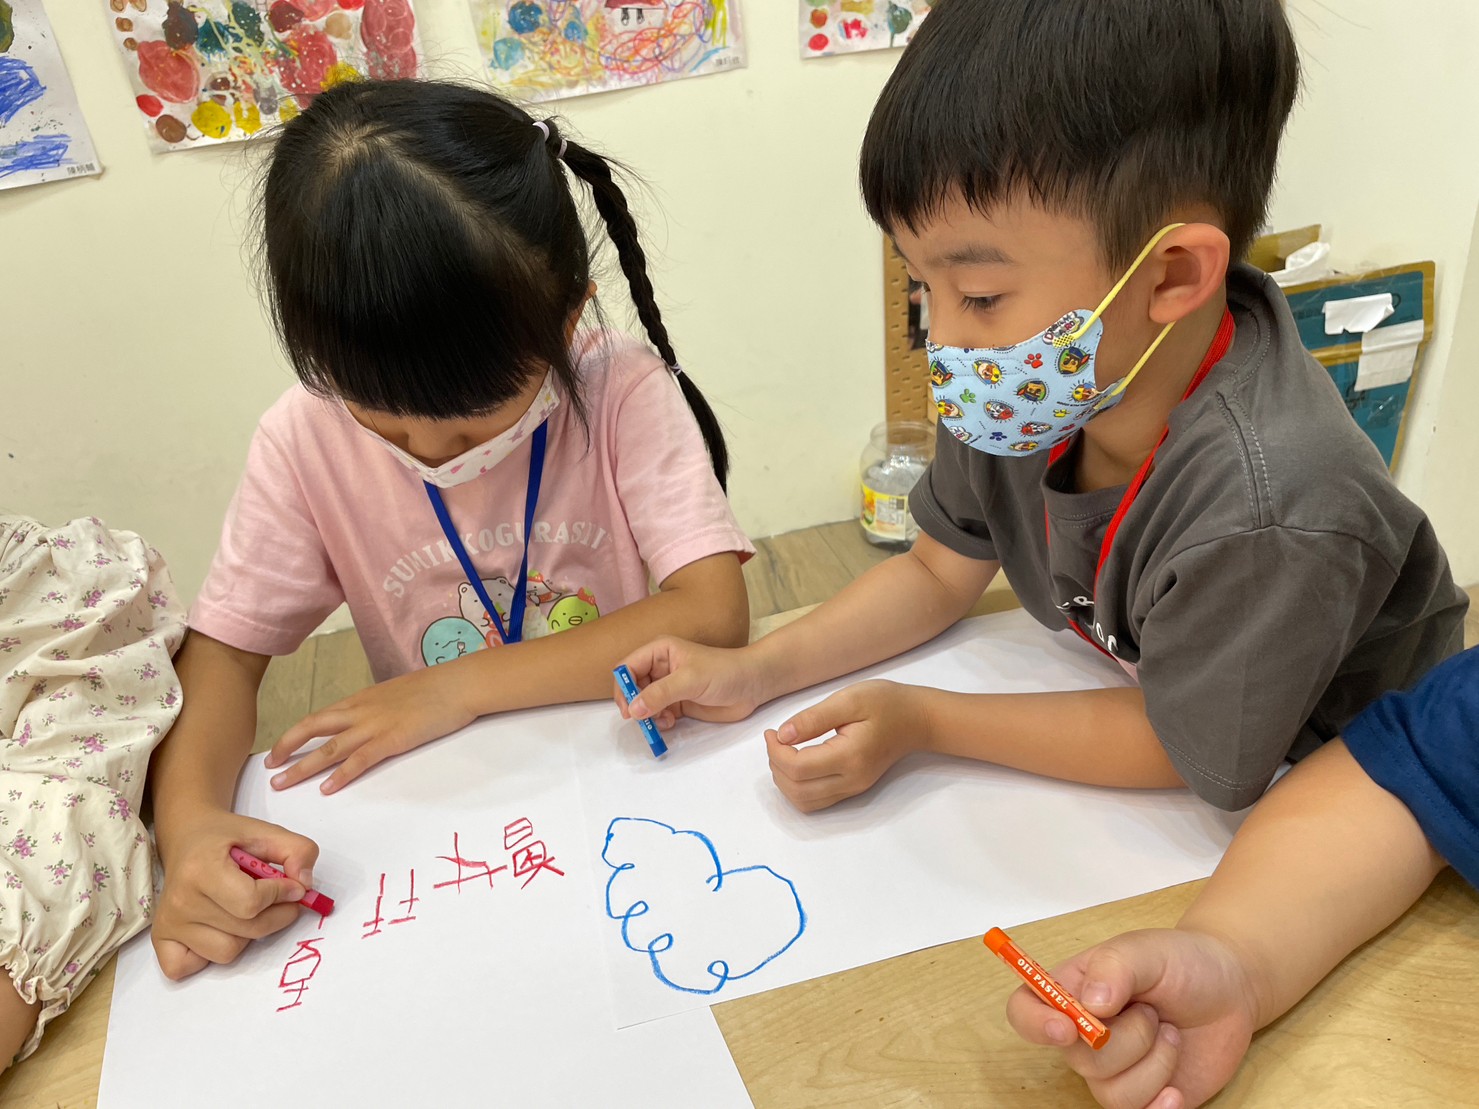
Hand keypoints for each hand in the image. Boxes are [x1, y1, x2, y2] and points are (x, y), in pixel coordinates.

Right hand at [152, 805, 318, 980]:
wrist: (188, 837)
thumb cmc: (228, 839)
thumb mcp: (267, 832)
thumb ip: (298, 851)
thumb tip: (305, 886)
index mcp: (201, 869)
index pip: (251, 903)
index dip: (281, 895)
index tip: (292, 886)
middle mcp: (180, 901)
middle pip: (246, 929)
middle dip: (277, 915)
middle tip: (282, 899)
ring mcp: (168, 923)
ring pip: (228, 951)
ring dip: (248, 934)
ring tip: (244, 909)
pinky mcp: (160, 939)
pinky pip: (188, 967)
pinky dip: (209, 955)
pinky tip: (219, 928)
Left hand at [264, 665, 477, 792]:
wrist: (457, 685)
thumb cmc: (434, 689)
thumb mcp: (396, 694)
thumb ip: (377, 707)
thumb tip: (368, 719)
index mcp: (361, 699)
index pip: (320, 717)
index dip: (295, 734)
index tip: (279, 748)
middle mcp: (360, 711)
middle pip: (313, 728)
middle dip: (287, 748)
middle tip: (269, 767)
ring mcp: (374, 726)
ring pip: (329, 748)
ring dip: (303, 766)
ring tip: (283, 783)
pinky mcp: (392, 740)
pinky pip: (360, 760)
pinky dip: (341, 775)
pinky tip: (327, 788)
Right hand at [614, 637, 773, 729]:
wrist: (752, 685)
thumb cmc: (723, 672)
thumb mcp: (689, 680)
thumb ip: (660, 694)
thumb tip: (633, 709)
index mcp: (660, 651)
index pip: (628, 666)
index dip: (623, 685)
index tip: (627, 707)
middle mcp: (660, 668)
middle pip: (632, 687)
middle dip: (634, 704)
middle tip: (639, 720)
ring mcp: (669, 687)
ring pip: (643, 703)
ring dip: (647, 715)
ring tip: (662, 721)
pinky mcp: (678, 703)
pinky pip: (657, 714)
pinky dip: (659, 721)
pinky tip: (671, 723)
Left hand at [765, 679, 928, 811]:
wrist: (917, 719)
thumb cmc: (885, 703)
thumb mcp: (848, 699)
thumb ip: (813, 719)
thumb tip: (781, 735)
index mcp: (850, 756)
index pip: (798, 768)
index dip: (775, 752)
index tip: (771, 732)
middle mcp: (852, 780)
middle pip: (797, 790)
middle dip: (776, 766)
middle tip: (775, 740)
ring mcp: (853, 788)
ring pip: (805, 802)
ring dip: (784, 781)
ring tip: (782, 752)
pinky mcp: (853, 789)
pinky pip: (816, 801)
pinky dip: (797, 787)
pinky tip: (796, 763)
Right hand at [1005, 928, 1260, 1108]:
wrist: (1231, 990)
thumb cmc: (1181, 961)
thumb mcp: (1147, 950)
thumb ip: (1116, 967)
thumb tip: (1090, 1004)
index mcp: (1072, 990)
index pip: (1025, 1012)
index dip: (1035, 1025)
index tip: (1068, 1028)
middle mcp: (1084, 1034)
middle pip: (1076, 1058)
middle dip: (1125, 1039)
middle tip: (1152, 1012)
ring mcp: (1114, 1070)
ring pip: (1111, 1092)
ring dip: (1153, 1064)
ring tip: (1170, 1034)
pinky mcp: (1144, 1096)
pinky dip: (1161, 1106)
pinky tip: (1177, 1086)